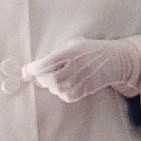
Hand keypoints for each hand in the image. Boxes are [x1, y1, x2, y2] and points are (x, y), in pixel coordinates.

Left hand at [23, 37, 140, 102]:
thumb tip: (36, 67)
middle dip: (41, 78)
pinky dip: (62, 93)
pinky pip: (66, 96)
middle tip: (42, 75)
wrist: (114, 59)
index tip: (26, 71)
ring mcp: (81, 79)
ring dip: (51, 85)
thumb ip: (56, 54)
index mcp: (69, 52)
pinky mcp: (86, 89)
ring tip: (57, 77)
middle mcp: (74, 66)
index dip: (30, 70)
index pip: (43, 64)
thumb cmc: (90, 49)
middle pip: (47, 79)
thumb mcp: (73, 44)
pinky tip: (67, 85)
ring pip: (55, 89)